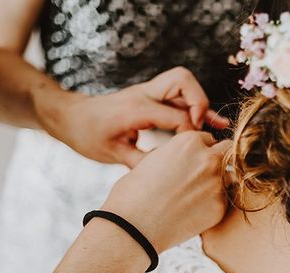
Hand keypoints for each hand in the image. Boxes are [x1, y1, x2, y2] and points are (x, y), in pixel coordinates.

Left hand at [35, 67, 229, 167]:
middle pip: (183, 81)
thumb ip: (143, 162)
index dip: (190, 134)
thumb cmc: (88, 136)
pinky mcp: (152, 97)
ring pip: (184, 83)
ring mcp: (149, 93)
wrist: (71, 117)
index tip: (191, 152)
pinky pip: (179, 95)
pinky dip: (196, 107)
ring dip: (201, 101)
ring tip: (219, 124)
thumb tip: (170, 173)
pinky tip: (213, 122)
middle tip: (201, 128)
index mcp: (136, 109)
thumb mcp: (112, 154)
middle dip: (199, 103)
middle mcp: (145, 94)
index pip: (176, 116)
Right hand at [101, 131, 231, 251]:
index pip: (207, 139)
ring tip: (199, 194)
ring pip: (230, 176)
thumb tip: (185, 156)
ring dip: (220, 181)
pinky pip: (225, 200)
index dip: (199, 150)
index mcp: (189, 141)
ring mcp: (217, 183)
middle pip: (226, 151)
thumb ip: (175, 153)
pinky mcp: (221, 206)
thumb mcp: (151, 160)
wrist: (134, 226)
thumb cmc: (134, 193)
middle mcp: (208, 158)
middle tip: (202, 175)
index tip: (191, 162)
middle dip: (217, 159)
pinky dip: (214, 203)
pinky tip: (195, 211)